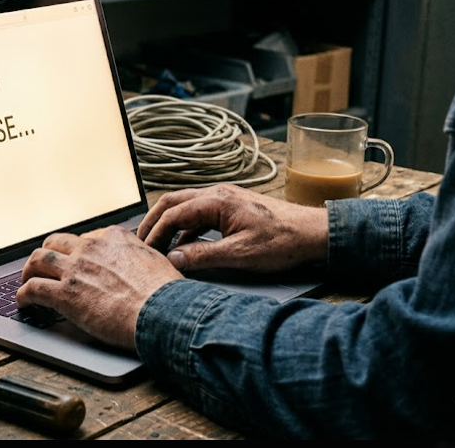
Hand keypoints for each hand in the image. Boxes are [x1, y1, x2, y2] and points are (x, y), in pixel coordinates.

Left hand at [17, 226, 182, 349]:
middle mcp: (91, 248)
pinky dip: (23, 295)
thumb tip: (139, 263)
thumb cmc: (165, 294)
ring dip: (29, 270)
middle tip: (44, 266)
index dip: (76, 251)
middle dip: (48, 254)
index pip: (85, 238)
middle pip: (56, 243)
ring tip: (26, 280)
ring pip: (38, 260)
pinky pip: (33, 288)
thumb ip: (138, 257)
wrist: (162, 312)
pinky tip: (24, 302)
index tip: (74, 260)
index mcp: (113, 237)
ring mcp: (75, 269)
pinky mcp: (65, 294)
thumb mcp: (154, 260)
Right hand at [138, 184, 328, 272]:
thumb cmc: (283, 241)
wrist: (314, 234)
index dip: (155, 233)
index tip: (145, 251)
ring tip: (159, 245)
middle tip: (140, 242)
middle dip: (153, 221)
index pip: (172, 214)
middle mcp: (218, 194)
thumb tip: (173, 259)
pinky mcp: (232, 207)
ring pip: (185, 206)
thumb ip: (202, 256)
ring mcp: (225, 198)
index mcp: (216, 201)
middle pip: (173, 202)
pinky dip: (186, 227)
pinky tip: (186, 247)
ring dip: (169, 224)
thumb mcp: (239, 255)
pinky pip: (200, 213)